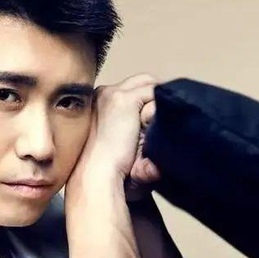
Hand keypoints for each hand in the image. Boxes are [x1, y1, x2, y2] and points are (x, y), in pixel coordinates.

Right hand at [66, 73, 161, 200]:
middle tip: (160, 121)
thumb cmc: (106, 169)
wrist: (97, 176)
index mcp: (97, 102)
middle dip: (154, 97)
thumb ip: (130, 124)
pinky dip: (158, 112)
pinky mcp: (124, 100)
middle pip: (142, 81)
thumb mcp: (116, 140)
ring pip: (151, 85)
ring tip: (154, 129)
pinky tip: (150, 131)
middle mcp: (103, 93)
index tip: (153, 121)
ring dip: (157, 103)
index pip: (131, 88)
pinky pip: (155, 94)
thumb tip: (153, 119)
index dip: (147, 102)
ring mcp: (112, 94)